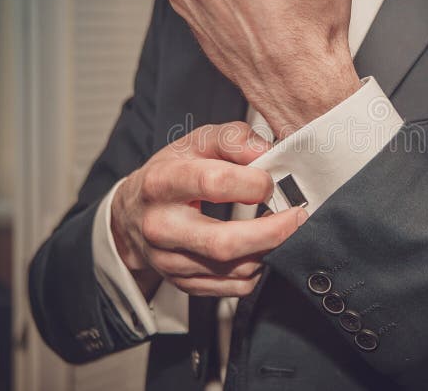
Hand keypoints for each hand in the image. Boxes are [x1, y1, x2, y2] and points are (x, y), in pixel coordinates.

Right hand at [111, 122, 307, 298]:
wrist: (131, 213)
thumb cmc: (170, 173)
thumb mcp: (196, 142)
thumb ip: (234, 139)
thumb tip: (266, 153)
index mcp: (162, 183)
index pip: (213, 184)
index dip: (252, 183)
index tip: (268, 182)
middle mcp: (160, 227)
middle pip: (223, 242)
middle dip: (271, 232)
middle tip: (296, 217)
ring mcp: (169, 261)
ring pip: (233, 269)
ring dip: (268, 250)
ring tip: (278, 229)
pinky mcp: (182, 284)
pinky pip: (233, 288)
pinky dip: (256, 269)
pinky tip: (258, 248)